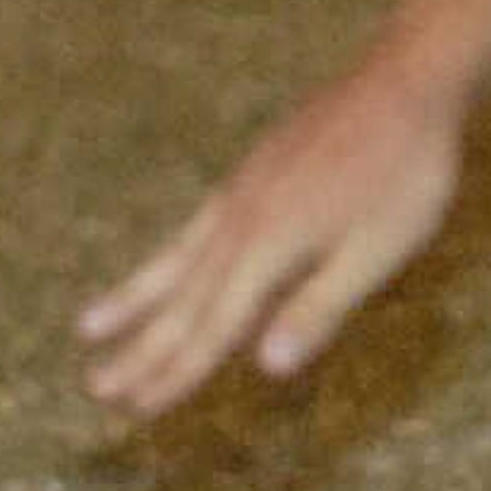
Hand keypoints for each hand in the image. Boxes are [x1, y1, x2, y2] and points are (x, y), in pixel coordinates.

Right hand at [72, 41, 468, 418]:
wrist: (403, 82)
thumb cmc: (404, 174)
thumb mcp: (376, 250)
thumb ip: (318, 307)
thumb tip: (266, 367)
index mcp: (269, 246)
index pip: (212, 327)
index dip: (174, 374)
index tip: (135, 408)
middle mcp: (239, 222)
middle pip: (182, 302)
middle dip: (140, 351)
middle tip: (96, 391)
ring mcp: (239, 196)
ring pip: (175, 263)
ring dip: (133, 304)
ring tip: (86, 328)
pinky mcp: (248, 179)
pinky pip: (192, 232)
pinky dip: (165, 261)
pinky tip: (159, 273)